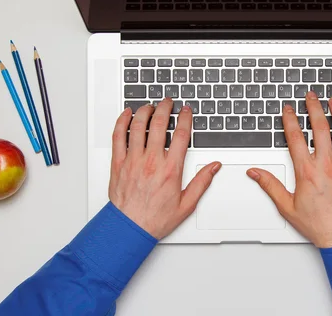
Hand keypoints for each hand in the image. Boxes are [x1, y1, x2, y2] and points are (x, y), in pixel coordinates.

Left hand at [109, 99, 220, 239]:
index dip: (186, 119)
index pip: (182, 135)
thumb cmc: (155, 218)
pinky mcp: (119, 163)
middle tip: (168, 102)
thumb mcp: (186, 204)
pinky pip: (118, 136)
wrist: (129, 228)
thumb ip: (202, 182)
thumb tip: (213, 167)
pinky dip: (122, 122)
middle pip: (160, 124)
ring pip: (138, 126)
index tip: (186, 111)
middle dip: (165, 108)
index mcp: (170, 169)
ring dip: (145, 111)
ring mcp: (133, 160)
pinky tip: (126, 114)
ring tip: (150, 106)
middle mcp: (152, 161)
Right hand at [247, 92, 331, 247]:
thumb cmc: (318, 223)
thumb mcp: (286, 206)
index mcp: (307, 171)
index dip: (290, 119)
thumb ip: (269, 185)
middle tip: (311, 96)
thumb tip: (255, 173)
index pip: (296, 137)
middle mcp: (327, 165)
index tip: (288, 109)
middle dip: (314, 107)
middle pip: (320, 127)